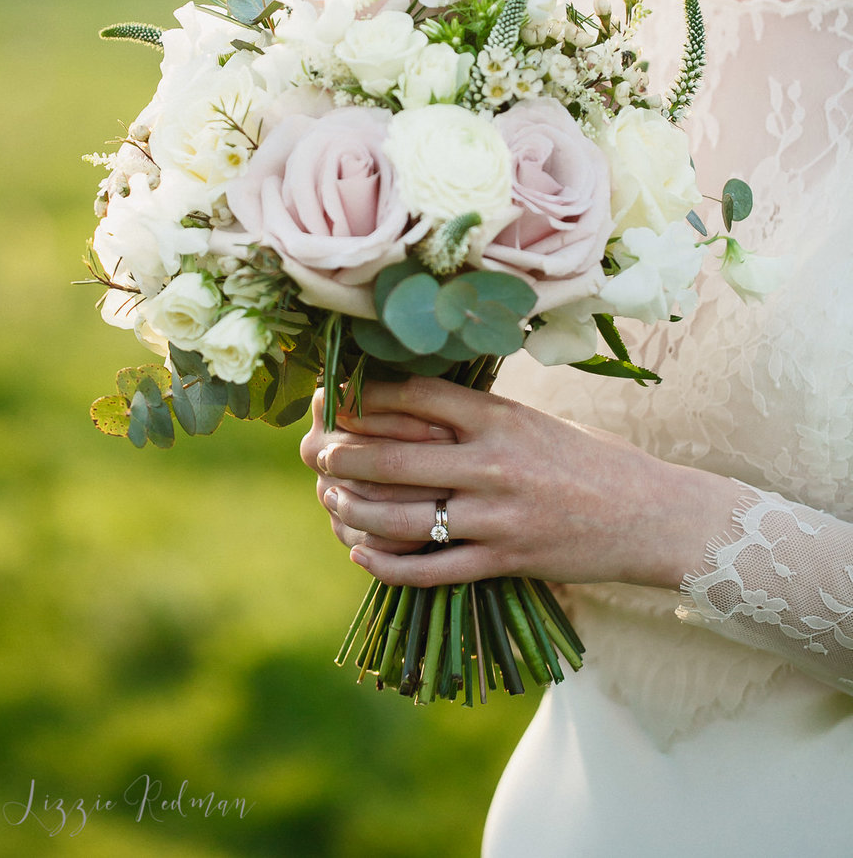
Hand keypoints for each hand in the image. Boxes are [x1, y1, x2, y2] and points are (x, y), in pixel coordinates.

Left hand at [305, 374, 739, 591]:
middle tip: (314, 450)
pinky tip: (361, 553)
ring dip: (353, 510)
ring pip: (402, 517)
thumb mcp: (530, 421)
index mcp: (500, 418)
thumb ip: (474, 416)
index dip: (364, 395)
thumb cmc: (586, 460)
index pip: (415, 397)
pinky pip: (430, 569)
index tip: (334, 395)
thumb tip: (403, 402)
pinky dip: (386, 564)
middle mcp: (494, 464)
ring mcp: (497, 518)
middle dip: (341, 454)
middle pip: (394, 457)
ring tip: (330, 498)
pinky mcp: (504, 562)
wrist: (650, 515)